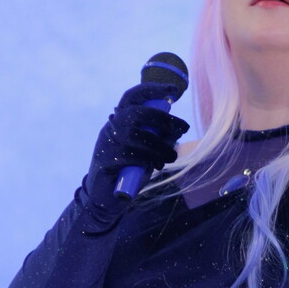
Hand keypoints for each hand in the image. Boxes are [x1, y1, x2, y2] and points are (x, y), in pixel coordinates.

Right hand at [82, 82, 189, 225]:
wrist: (105, 197)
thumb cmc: (130, 170)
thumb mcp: (148, 151)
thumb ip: (159, 139)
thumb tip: (177, 129)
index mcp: (120, 120)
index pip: (133, 97)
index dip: (152, 89)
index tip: (173, 90)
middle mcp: (111, 127)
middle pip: (138, 113)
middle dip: (164, 119)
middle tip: (183, 127)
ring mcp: (106, 143)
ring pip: (138, 136)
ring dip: (161, 146)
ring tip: (171, 156)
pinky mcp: (105, 160)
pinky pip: (132, 155)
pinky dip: (149, 160)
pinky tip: (156, 166)